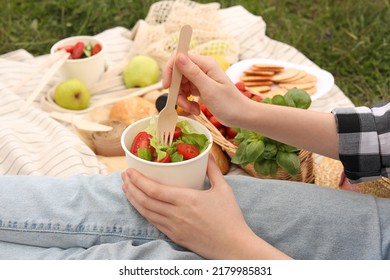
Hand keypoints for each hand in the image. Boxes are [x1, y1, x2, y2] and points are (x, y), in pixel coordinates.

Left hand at [121, 156, 288, 258]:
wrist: (233, 246)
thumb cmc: (230, 217)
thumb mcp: (223, 189)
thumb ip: (212, 170)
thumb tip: (207, 154)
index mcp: (186, 200)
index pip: (154, 190)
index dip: (138, 180)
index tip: (130, 171)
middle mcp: (176, 214)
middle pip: (145, 200)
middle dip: (131, 187)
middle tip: (124, 176)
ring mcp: (173, 227)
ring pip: (146, 213)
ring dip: (133, 199)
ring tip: (126, 188)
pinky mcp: (175, 236)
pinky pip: (153, 223)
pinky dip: (143, 212)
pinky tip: (139, 205)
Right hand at [163, 53, 250, 127]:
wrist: (241, 116)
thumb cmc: (229, 103)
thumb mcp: (209, 89)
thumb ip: (193, 73)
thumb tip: (178, 56)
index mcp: (205, 64)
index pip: (179, 58)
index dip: (170, 71)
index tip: (166, 87)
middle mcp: (202, 69)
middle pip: (178, 75)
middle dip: (177, 91)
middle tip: (184, 104)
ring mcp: (200, 79)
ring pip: (180, 86)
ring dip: (182, 100)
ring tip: (193, 110)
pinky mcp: (200, 89)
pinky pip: (186, 93)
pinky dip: (187, 103)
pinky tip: (196, 109)